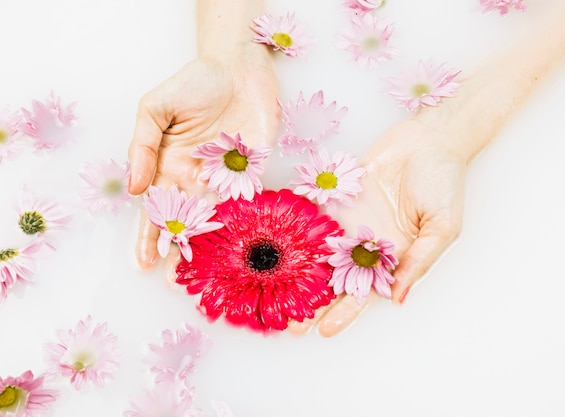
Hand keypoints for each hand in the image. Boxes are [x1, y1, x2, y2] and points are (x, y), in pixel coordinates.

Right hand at [128, 56, 279, 271]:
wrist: (238, 66)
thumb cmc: (194, 82)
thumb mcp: (155, 107)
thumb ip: (143, 145)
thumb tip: (136, 188)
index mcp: (169, 164)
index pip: (157, 207)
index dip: (149, 235)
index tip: (144, 262)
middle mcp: (196, 176)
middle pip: (185, 221)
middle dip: (178, 251)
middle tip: (174, 282)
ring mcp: (226, 177)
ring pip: (215, 219)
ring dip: (208, 247)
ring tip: (202, 276)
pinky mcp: (254, 171)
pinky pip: (247, 203)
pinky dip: (242, 226)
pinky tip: (235, 250)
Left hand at [289, 113, 467, 336]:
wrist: (430, 139)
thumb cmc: (445, 182)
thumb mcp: (442, 227)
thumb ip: (419, 262)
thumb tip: (399, 299)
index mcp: (393, 258)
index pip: (364, 293)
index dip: (345, 313)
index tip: (324, 331)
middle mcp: (367, 244)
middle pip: (335, 280)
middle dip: (314, 302)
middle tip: (289, 323)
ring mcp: (350, 220)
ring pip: (319, 253)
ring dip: (298, 272)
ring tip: (275, 290)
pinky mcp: (339, 197)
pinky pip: (314, 216)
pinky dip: (295, 229)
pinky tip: (273, 243)